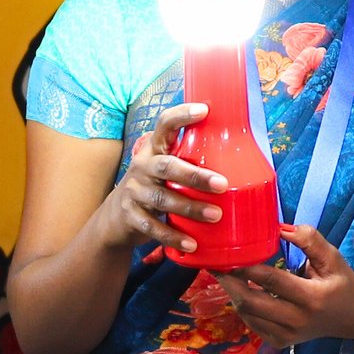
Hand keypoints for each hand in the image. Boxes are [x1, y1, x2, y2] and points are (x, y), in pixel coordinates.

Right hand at [103, 103, 225, 255]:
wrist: (114, 219)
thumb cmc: (154, 188)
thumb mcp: (164, 169)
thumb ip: (187, 160)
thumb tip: (239, 157)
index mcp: (154, 149)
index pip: (164, 124)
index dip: (182, 115)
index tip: (205, 110)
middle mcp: (142, 166)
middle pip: (167, 166)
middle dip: (195, 176)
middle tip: (222, 184)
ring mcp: (134, 191)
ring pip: (162, 199)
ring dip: (190, 208)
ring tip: (215, 215)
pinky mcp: (131, 216)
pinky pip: (153, 227)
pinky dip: (173, 237)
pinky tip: (192, 244)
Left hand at [216, 225, 353, 351]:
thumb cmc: (342, 284)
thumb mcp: (333, 257)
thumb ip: (310, 240)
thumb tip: (280, 229)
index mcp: (312, 298)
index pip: (271, 281)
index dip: (246, 267)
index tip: (229, 253)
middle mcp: (297, 320)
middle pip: (251, 303)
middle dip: (230, 282)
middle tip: (217, 264)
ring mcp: (287, 335)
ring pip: (247, 314)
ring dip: (233, 293)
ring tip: (225, 274)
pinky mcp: (280, 342)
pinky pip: (252, 324)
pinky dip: (243, 306)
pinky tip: (241, 290)